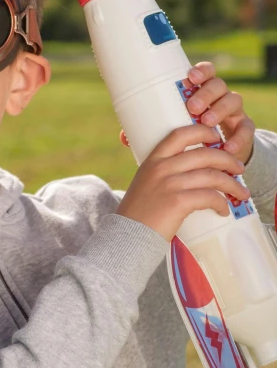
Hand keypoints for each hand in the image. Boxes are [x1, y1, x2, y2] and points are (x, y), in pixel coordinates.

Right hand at [116, 124, 249, 242]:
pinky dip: (221, 203)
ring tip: (240, 192)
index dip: (202, 132)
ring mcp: (169, 184)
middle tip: (239, 168)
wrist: (127, 236)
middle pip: (204, 154)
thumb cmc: (138, 214)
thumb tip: (193, 172)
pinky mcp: (177, 201)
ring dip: (231, 184)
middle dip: (227, 159)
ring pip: (211, 175)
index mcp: (153, 160)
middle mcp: (161, 168)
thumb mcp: (145, 183)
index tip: (216, 137)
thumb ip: (163, 173)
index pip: (180, 134)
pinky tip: (223, 210)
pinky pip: (209, 196)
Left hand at [119, 61, 255, 165]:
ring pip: (233, 100)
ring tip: (206, 122)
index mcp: (201, 92)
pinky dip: (238, 137)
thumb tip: (123, 137)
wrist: (217, 154)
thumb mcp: (173, 130)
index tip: (189, 77)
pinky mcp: (243, 129)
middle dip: (205, 92)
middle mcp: (219, 98)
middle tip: (192, 106)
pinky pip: (246, 128)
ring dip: (220, 110)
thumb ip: (152, 130)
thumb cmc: (190, 136)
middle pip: (218, 84)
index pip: (205, 72)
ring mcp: (233, 112)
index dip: (200, 71)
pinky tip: (227, 146)